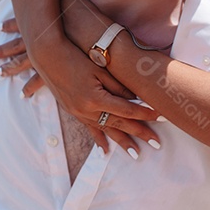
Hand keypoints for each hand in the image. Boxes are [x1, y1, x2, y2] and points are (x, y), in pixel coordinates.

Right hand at [0, 18, 160, 156]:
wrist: (47, 55)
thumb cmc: (76, 56)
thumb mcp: (100, 68)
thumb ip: (118, 86)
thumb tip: (136, 100)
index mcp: (95, 98)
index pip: (127, 109)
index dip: (146, 114)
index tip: (162, 117)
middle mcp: (86, 109)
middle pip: (118, 123)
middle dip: (139, 133)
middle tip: (156, 144)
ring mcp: (77, 112)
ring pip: (105, 129)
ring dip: (121, 141)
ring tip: (136, 154)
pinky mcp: (72, 111)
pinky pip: (89, 129)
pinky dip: (99, 139)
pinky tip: (105, 151)